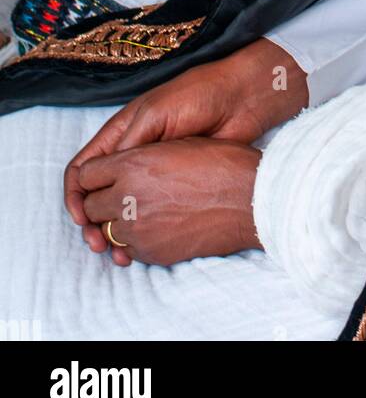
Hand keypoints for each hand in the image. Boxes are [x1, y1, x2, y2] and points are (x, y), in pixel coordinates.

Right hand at [64, 40, 307, 246]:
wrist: (239, 102)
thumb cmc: (197, 97)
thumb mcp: (155, 114)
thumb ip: (130, 144)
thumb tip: (108, 178)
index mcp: (120, 135)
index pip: (83, 169)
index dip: (76, 195)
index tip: (82, 218)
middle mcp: (132, 156)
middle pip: (98, 195)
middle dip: (92, 221)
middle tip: (98, 244)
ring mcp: (153, 174)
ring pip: (122, 210)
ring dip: (115, 232)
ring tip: (117, 251)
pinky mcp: (174, 188)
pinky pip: (150, 214)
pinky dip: (140, 232)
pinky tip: (142, 246)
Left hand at [77, 137, 262, 265]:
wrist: (248, 199)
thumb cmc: (220, 164)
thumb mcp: (176, 145)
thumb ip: (140, 155)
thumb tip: (123, 165)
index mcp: (131, 164)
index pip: (85, 175)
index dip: (94, 176)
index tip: (103, 179)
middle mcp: (127, 196)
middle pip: (90, 207)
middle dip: (101, 202)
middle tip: (121, 198)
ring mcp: (138, 229)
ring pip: (106, 231)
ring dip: (118, 223)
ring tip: (142, 214)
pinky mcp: (151, 252)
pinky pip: (127, 249)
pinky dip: (135, 241)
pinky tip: (155, 229)